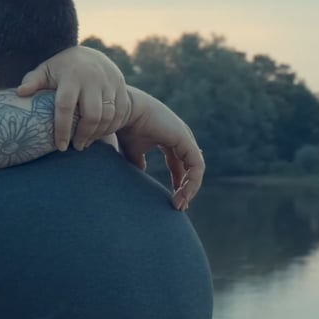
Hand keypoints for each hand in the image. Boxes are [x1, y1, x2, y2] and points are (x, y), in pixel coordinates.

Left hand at [17, 46, 130, 150]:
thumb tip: (20, 92)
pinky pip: (120, 114)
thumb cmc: (62, 69)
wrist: (92, 56)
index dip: (63, 128)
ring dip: (97, 134)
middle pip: (92, 114)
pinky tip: (98, 134)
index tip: (60, 146)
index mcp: (71, 75)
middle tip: (76, 147)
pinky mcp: (122, 89)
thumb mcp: (46, 70)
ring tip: (86, 142)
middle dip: (84, 135)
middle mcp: (93, 79)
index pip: (66, 105)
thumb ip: (33, 80)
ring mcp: (110, 83)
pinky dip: (110, 128)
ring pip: (108, 117)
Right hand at [117, 87, 204, 210]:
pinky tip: (182, 194)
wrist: (121, 112)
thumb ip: (138, 163)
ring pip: (196, 169)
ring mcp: (185, 137)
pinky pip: (196, 166)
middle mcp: (180, 137)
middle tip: (178, 206)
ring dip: (190, 189)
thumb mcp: (132, 151)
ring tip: (179, 204)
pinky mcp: (185, 140)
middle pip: (189, 168)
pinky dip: (192, 182)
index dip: (178, 183)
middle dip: (186, 189)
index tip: (172, 201)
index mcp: (169, 138)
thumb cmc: (124, 127)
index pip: (180, 165)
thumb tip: (140, 175)